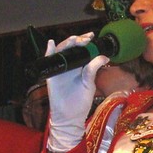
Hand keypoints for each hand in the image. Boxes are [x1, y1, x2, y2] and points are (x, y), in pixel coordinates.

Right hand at [45, 33, 108, 152]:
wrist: (70, 116)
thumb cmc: (80, 102)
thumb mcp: (89, 84)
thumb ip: (93, 69)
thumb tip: (104, 56)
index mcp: (80, 66)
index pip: (81, 49)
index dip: (85, 42)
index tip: (91, 36)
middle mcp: (69, 66)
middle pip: (71, 48)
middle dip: (78, 40)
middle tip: (86, 38)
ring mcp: (59, 69)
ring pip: (61, 51)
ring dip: (66, 44)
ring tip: (74, 39)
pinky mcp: (51, 75)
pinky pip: (49, 61)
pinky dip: (49, 51)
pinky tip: (51, 44)